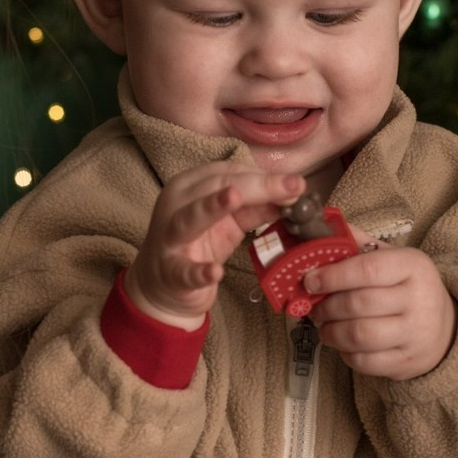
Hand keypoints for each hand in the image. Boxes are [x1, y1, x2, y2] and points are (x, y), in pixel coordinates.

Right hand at [126, 164, 304, 328]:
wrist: (161, 285)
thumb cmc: (198, 244)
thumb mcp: (231, 222)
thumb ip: (257, 207)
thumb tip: (293, 192)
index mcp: (191, 186)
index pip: (229, 172)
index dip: (263, 176)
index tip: (296, 183)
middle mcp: (176, 204)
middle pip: (216, 186)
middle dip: (257, 186)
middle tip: (294, 186)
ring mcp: (170, 237)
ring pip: (190, 217)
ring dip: (211, 207)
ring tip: (234, 198)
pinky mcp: (170, 271)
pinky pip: (184, 271)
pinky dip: (199, 272)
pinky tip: (215, 271)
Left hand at [305, 242, 457, 379]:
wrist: (446, 327)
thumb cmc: (407, 287)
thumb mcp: (392, 258)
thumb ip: (358, 244)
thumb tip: (319, 230)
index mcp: (413, 266)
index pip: (367, 269)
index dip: (332, 276)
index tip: (310, 282)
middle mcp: (419, 299)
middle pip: (358, 304)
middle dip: (326, 307)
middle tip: (314, 308)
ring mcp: (416, 334)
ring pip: (359, 335)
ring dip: (331, 332)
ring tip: (324, 327)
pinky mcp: (408, 362)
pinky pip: (365, 361)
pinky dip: (345, 353)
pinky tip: (343, 344)